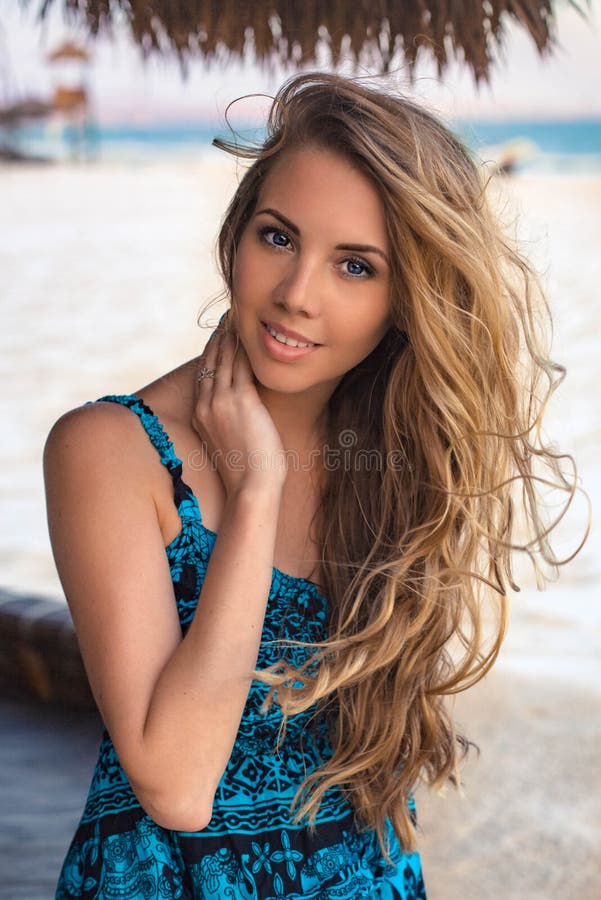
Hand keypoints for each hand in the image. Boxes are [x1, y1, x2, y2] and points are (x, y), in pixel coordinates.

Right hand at [192, 314, 286, 495]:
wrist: (251, 488)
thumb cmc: (247, 474)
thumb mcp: (230, 445)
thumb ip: (229, 426)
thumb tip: (243, 418)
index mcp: (200, 416)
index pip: (204, 375)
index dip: (211, 351)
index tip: (219, 334)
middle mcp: (205, 406)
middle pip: (210, 361)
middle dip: (219, 336)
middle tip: (228, 314)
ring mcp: (220, 402)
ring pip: (223, 358)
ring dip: (230, 334)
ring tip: (238, 315)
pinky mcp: (240, 401)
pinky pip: (240, 365)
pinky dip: (243, 346)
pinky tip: (249, 332)